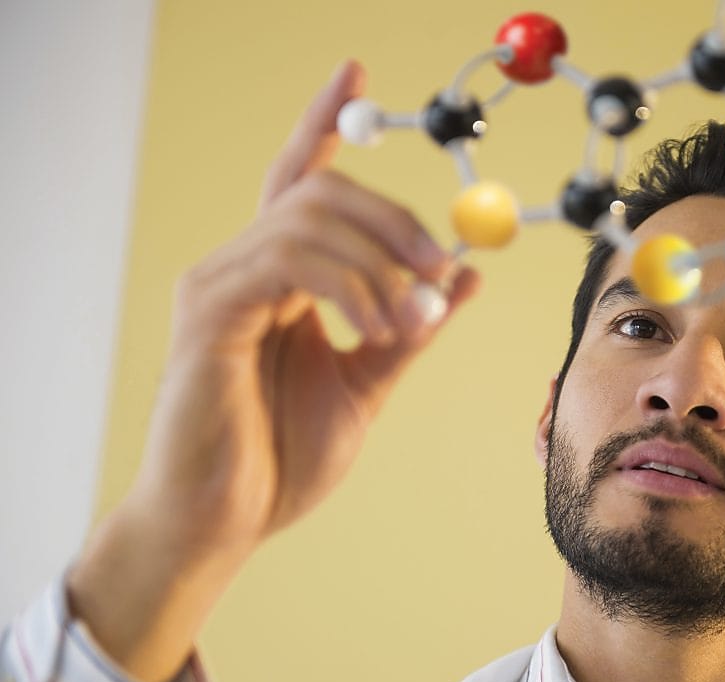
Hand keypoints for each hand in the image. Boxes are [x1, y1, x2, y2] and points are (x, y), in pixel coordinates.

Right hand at [67, 60, 479, 681]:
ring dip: (380, 262)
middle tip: (441, 265)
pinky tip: (374, 326)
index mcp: (281, 278)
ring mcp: (220, 283)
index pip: (301, 178)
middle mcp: (243, 266)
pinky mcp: (209, 311)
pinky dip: (350, 285)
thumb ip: (411, 326)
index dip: (325, 121)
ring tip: (408, 324)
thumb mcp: (370, 381)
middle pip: (318, 187)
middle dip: (393, 216)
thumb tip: (466, 275)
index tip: (356, 69)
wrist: (226, 522)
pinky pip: (289, 261)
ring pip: (308, 217)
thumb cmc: (282, 457)